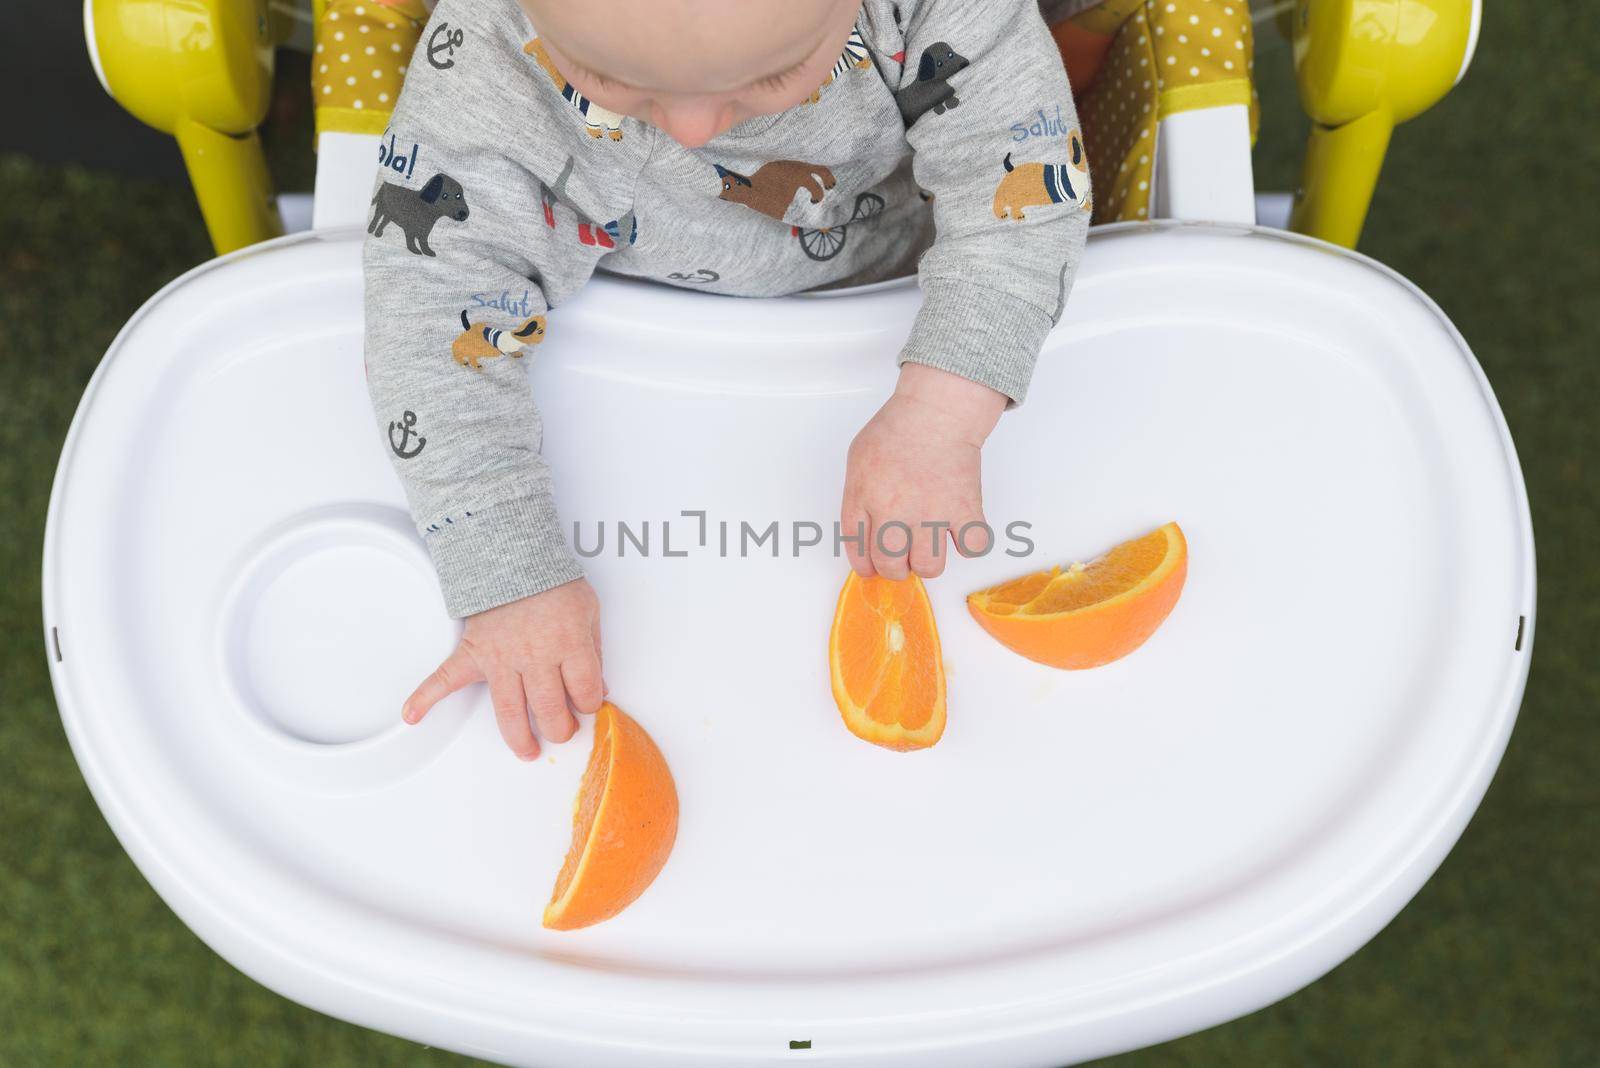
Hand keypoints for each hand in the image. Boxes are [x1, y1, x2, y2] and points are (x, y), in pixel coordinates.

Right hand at [402, 578, 605, 760]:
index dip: (591, 704)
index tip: (588, 705)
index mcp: (568, 644)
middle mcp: (534, 656)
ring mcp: (500, 658)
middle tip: (563, 732)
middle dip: (561, 728)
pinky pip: (444, 677)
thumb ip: (594, 650)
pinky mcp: (473, 652)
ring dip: (519, 737)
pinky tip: (413, 715)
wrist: (514, 554)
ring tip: (528, 751)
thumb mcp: (588, 610)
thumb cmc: (551, 582)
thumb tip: (598, 686)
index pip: (586, 691)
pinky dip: (424, 697)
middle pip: (550, 708)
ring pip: (510, 710)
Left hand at [841, 363, 1007, 579]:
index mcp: (865, 498)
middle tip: (904, 556)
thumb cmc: (897, 430)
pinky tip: (960, 530)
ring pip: (930, 567)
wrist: (936, 411)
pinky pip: (972, 547)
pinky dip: (969, 544)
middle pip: (892, 566)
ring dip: (929, 561)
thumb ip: (857, 498)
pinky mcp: (965, 509)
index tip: (873, 567)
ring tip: (930, 543)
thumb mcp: (857, 460)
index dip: (866, 566)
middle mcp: (895, 511)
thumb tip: (864, 533)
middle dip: (896, 568)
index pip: (859, 552)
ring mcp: (931, 512)